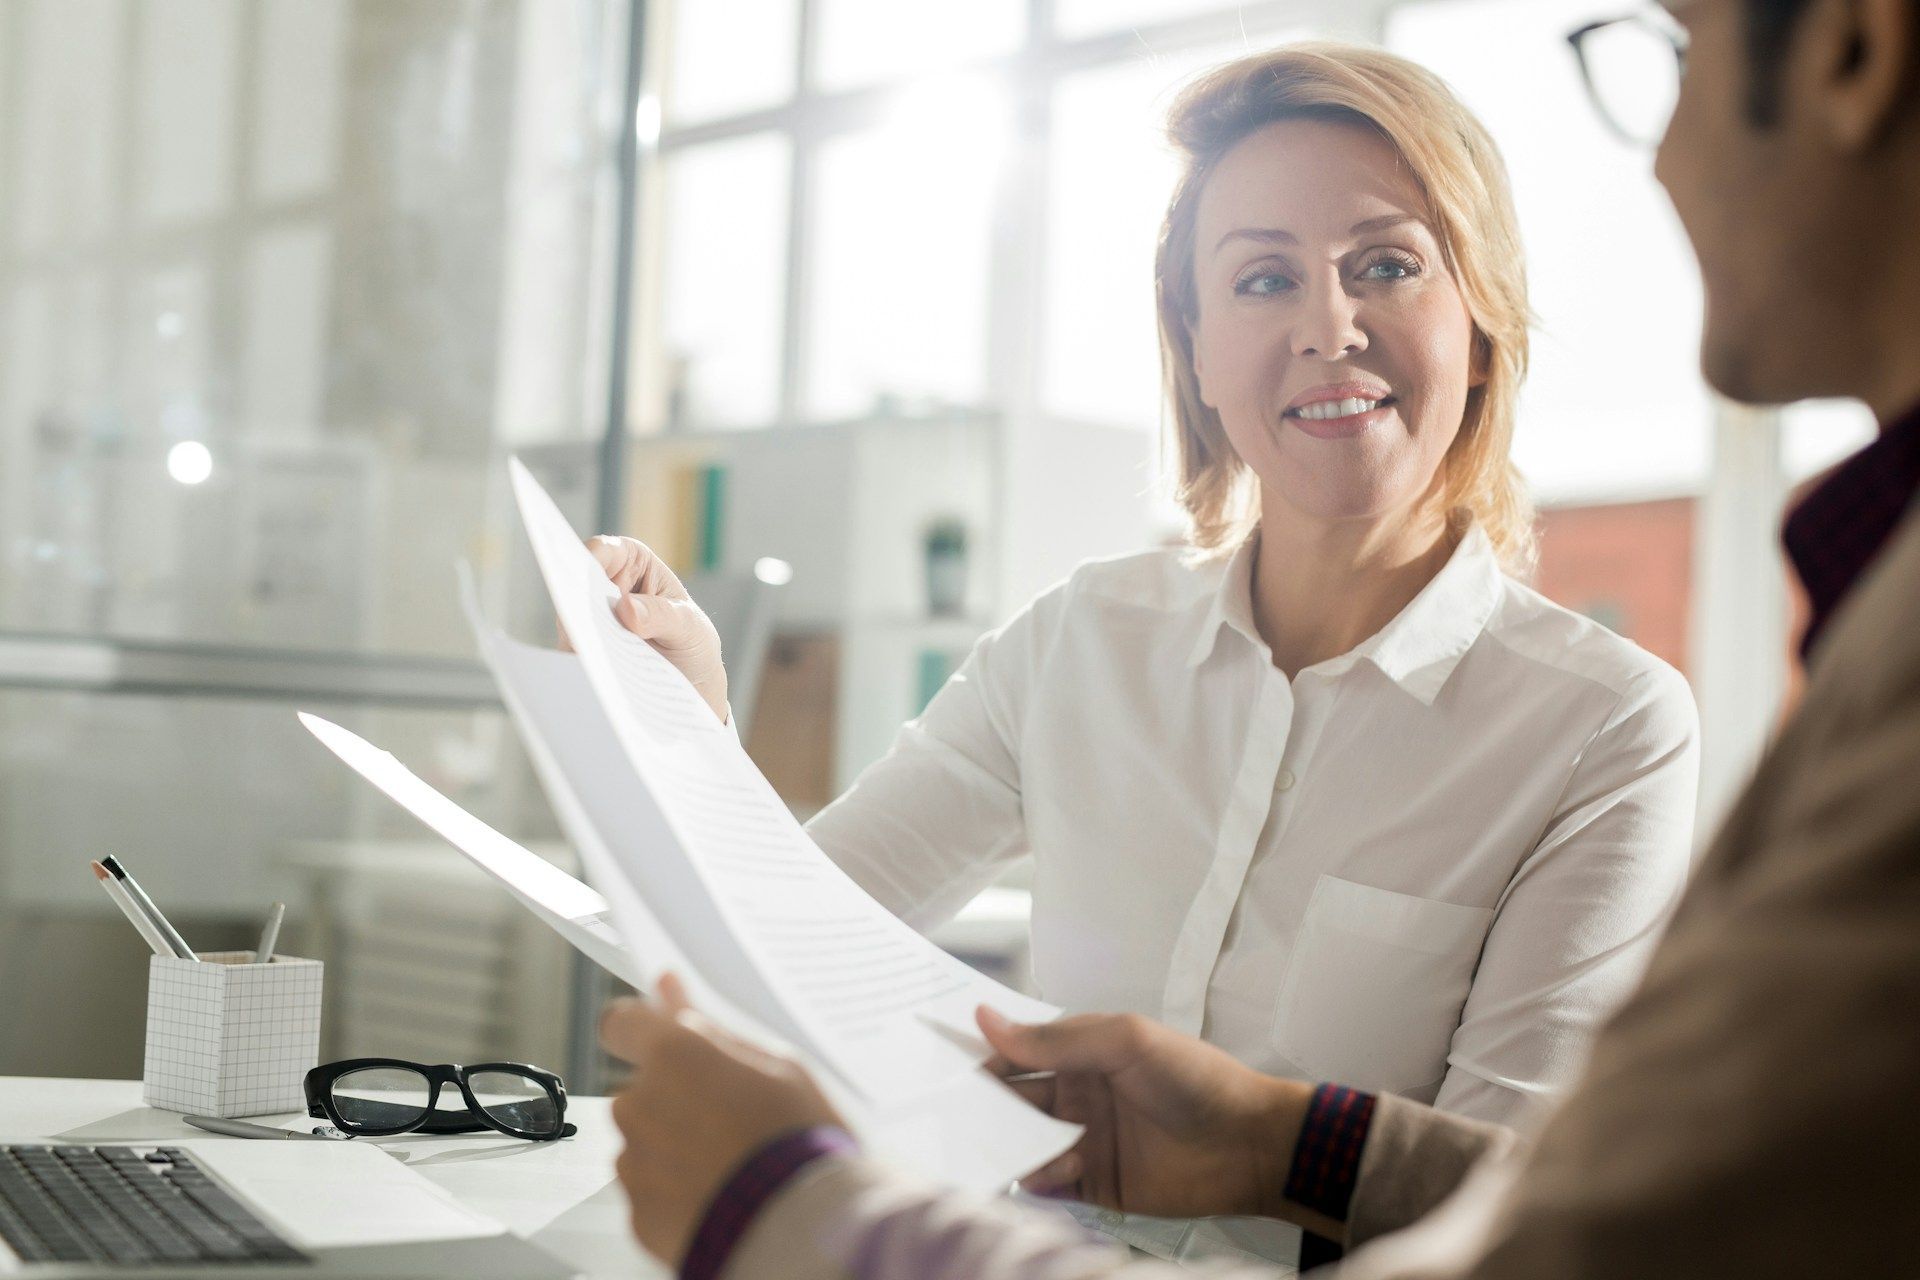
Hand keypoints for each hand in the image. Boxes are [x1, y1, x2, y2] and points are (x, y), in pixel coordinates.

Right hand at [568, 536, 728, 722]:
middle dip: (577, 596)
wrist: (692, 690)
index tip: (589, 567)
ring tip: (590, 647)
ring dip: (577, 633)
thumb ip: (663, 616)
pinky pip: (573, 655)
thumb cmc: (693, 644)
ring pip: (570, 621)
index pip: (608, 550)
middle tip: (582, 612)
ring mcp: (590, 622)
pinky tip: (592, 671)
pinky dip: (581, 661)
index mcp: (634, 565)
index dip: (594, 554)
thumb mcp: (690, 627)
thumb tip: (626, 608)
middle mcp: (605, 590)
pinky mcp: (584, 654)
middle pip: (579, 584)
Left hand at [600, 975, 845, 1264]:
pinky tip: (719, 1193)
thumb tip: (668, 989)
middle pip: (642, 1088)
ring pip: (645, 1139)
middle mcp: (638, 1104)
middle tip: (732, 1115)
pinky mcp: (637, 1213)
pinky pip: (651, 1188)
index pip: (621, 1023)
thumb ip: (710, 1027)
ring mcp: (633, 1162)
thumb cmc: (796, 1138)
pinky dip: (676, 1188)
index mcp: (672, 1055)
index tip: (666, 1039)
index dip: (642, 1029)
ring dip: (675, 1143)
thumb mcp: (774, 1064)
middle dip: (675, 1095)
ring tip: (733, 1162)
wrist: (799, 1228)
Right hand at [979, 1007, 1327, 1231]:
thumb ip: (1055, 1039)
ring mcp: (1082, 1139)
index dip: (982, 1052)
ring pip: (1023, 1141)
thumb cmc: (1196, 1078)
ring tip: (995, 1142)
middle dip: (982, 1102)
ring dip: (1006, 1141)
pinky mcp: (1094, 1183)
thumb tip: (988, 1020)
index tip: (941, 1058)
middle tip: (948, 1107)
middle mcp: (1075, 1094)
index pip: (1017, 1049)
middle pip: (1011, 1099)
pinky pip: (1048, 1183)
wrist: (1250, 1143)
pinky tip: (1047, 1170)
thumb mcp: (1124, 1040)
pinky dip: (1036, 1178)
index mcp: (1080, 1051)